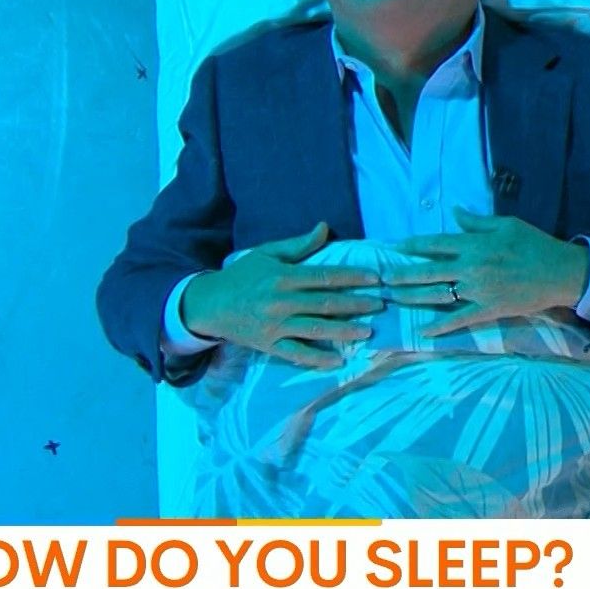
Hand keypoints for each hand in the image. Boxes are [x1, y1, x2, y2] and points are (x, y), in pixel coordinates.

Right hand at [179, 223, 381, 369]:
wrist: (209, 305)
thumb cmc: (242, 276)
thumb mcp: (267, 254)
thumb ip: (298, 245)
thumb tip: (325, 228)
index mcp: (283, 277)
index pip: (324, 277)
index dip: (351, 277)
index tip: (375, 278)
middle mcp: (281, 302)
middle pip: (325, 304)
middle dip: (356, 304)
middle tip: (380, 305)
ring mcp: (276, 326)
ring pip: (316, 329)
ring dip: (344, 331)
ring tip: (367, 331)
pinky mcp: (270, 345)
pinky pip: (297, 354)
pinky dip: (317, 358)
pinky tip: (338, 360)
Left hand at [389, 208, 589, 335]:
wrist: (560, 273)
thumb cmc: (534, 244)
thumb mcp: (506, 224)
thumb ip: (476, 222)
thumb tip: (454, 213)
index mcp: (474, 244)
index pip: (435, 243)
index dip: (412, 246)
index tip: (395, 248)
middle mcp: (470, 267)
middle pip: (428, 271)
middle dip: (402, 274)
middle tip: (382, 278)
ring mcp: (477, 290)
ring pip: (437, 294)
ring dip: (412, 296)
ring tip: (393, 297)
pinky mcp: (487, 309)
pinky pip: (458, 319)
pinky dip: (439, 326)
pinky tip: (421, 330)